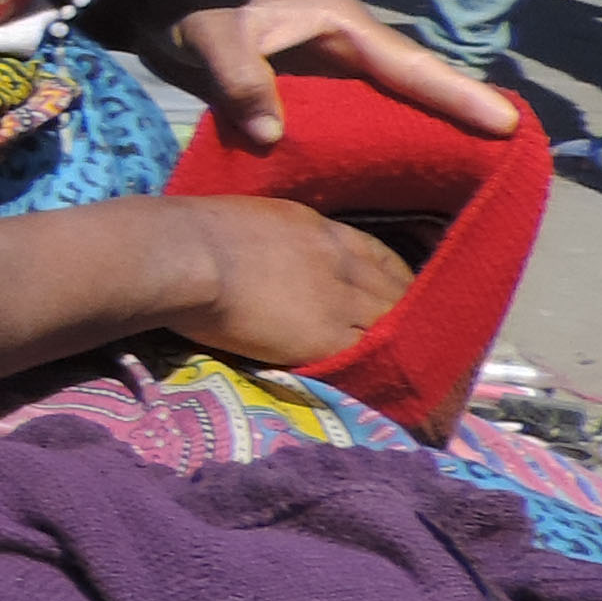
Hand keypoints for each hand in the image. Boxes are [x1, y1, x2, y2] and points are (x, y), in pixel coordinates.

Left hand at [150, 0, 520, 149]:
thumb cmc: (183, 3)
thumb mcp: (211, 38)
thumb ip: (243, 82)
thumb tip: (273, 136)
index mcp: (339, 23)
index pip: (410, 65)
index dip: (456, 96)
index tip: (505, 124)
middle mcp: (342, 43)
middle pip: (412, 85)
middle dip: (458, 115)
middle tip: (510, 158)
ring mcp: (323, 66)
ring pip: (385, 104)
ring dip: (421, 132)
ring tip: (470, 175)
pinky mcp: (298, 86)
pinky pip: (349, 118)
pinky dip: (374, 141)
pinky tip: (391, 177)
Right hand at [165, 195, 415, 369]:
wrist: (186, 255)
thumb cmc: (195, 232)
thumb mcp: (251, 220)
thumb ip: (277, 240)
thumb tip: (270, 258)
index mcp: (321, 230)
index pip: (380, 255)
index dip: (397, 277)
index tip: (402, 293)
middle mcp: (342, 263)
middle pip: (397, 292)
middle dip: (410, 313)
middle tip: (415, 337)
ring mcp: (339, 300)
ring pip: (392, 324)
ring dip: (403, 344)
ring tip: (408, 366)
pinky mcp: (326, 337)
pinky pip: (368, 354)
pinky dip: (380, 367)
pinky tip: (388, 380)